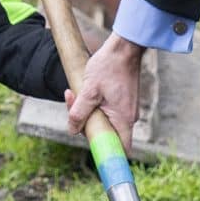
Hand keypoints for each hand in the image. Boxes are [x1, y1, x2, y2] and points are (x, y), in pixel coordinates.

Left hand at [65, 34, 143, 154]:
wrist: (123, 47)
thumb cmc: (109, 67)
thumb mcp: (89, 90)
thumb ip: (79, 112)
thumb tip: (72, 130)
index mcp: (123, 119)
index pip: (121, 149)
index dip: (106, 153)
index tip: (90, 146)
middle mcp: (128, 117)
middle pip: (105, 134)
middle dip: (85, 124)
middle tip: (72, 106)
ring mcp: (125, 109)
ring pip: (103, 121)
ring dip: (85, 111)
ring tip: (73, 93)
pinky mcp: (122, 101)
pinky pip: (106, 111)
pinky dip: (92, 104)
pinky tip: (81, 91)